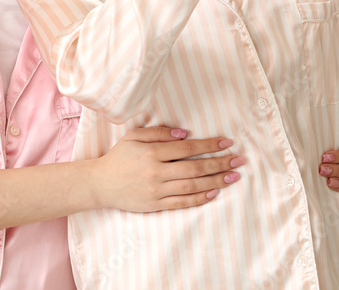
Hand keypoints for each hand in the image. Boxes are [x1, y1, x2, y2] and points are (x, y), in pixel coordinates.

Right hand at [91, 126, 245, 212]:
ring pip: (192, 187)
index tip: (227, 142)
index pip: (188, 148)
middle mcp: (156, 172)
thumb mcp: (134, 136)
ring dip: (216, 181)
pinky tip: (214, 192)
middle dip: (219, 164)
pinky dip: (200, 198)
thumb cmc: (119, 157)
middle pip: (194, 168)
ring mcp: (156, 191)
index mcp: (152, 152)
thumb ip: (159, 133)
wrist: (100, 184)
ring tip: (233, 177)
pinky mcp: (155, 205)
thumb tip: (185, 134)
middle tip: (239, 160)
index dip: (210, 145)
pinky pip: (182, 202)